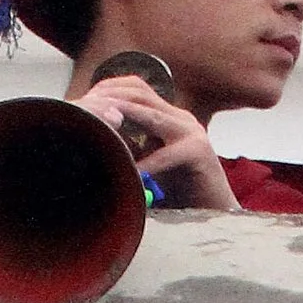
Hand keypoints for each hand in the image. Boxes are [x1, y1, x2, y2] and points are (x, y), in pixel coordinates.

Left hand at [76, 75, 236, 212]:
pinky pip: (168, 154)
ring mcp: (191, 132)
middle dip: (111, 98)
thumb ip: (132, 151)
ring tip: (103, 122)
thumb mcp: (151, 166)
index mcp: (168, 117)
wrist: (216, 214)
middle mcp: (180, 119)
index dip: (111, 88)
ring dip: (125, 116)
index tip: (86, 98)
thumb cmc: (181, 193)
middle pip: (141, 94)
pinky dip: (147, 163)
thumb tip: (98, 142)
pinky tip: (132, 173)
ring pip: (153, 116)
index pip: (137, 88)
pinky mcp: (199, 152)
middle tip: (87, 107)